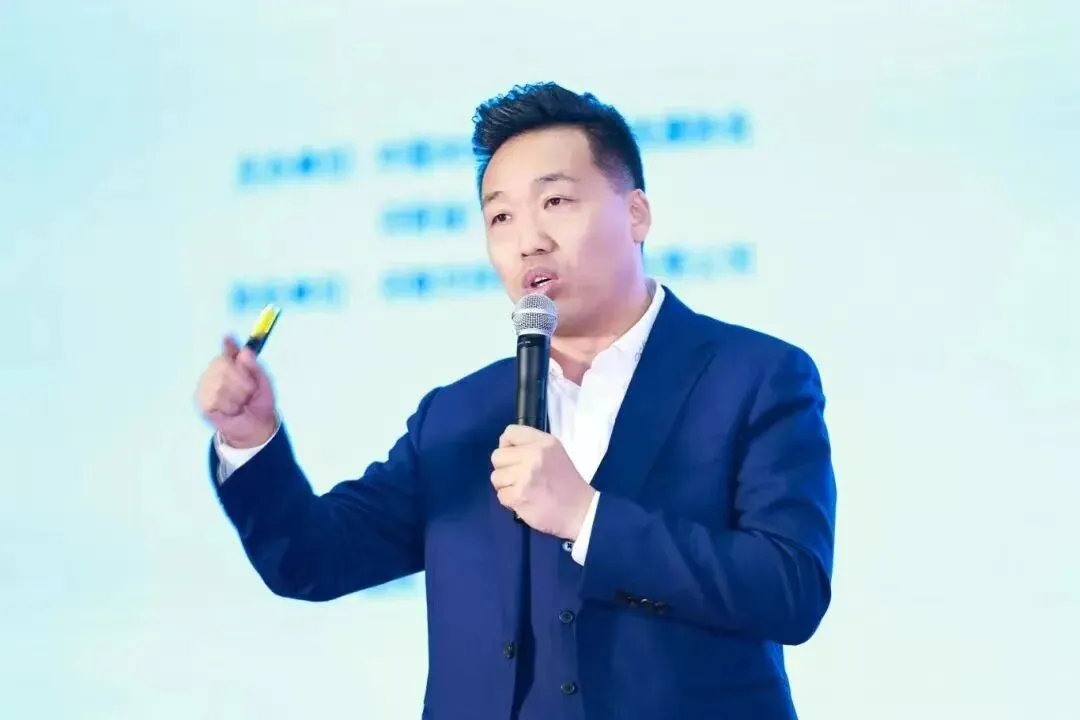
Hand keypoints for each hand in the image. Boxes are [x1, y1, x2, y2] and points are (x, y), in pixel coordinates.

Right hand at [195, 336, 277, 447]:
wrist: (256, 426)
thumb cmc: (259, 402)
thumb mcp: (263, 383)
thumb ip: (254, 366)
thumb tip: (244, 350)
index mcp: (231, 364)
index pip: (227, 350)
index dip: (229, 346)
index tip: (230, 340)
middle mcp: (216, 371)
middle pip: (222, 365)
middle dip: (241, 380)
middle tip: (249, 392)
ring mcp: (207, 386)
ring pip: (219, 383)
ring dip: (236, 397)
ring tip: (241, 403)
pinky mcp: (203, 402)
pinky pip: (214, 399)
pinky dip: (228, 406)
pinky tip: (231, 410)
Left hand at [490, 425, 596, 539]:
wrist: (579, 511)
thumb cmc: (565, 482)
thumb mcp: (554, 452)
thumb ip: (531, 445)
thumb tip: (505, 448)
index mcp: (543, 442)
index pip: (510, 432)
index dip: (507, 446)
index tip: (515, 457)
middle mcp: (533, 455)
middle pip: (497, 456)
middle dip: (505, 468)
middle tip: (520, 477)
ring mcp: (525, 476)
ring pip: (496, 477)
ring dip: (506, 486)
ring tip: (523, 490)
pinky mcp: (518, 496)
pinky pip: (501, 495)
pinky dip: (510, 501)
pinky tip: (524, 501)